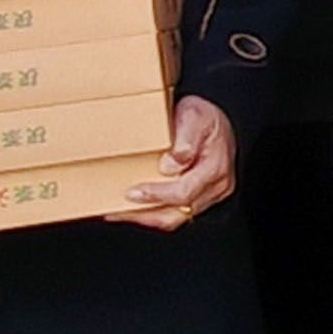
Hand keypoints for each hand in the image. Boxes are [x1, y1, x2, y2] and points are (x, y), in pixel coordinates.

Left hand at [114, 92, 237, 230]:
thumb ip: (185, 139)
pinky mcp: (200, 199)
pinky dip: (153, 213)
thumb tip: (170, 165)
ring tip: (119, 212)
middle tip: (117, 208)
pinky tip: (132, 209)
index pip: (184, 191)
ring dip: (146, 217)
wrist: (216, 122)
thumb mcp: (195, 115)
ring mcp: (209, 195)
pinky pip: (175, 214)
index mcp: (215, 168)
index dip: (157, 195)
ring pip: (176, 218)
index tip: (133, 192)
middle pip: (179, 211)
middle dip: (145, 213)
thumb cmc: (204, 118)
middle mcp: (216, 186)